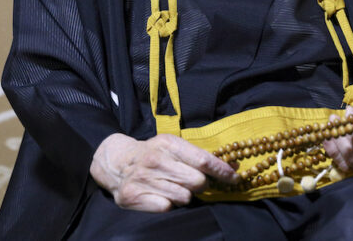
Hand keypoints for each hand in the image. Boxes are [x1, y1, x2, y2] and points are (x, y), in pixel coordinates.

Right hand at [89, 133, 238, 211]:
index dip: (222, 170)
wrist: (117, 163)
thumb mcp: (173, 146)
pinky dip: (169, 204)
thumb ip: (199, 156)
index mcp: (168, 144)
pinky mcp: (134, 197)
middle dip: (200, 185)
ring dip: (185, 195)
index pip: (203, 160)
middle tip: (193, 182)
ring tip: (174, 187)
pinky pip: (167, 207)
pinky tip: (162, 195)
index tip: (234, 178)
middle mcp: (155, 160)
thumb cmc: (154, 154)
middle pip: (197, 182)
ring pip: (184, 197)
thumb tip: (233, 166)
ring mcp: (144, 179)